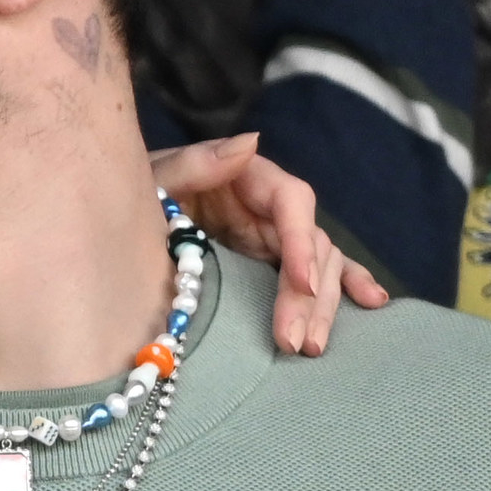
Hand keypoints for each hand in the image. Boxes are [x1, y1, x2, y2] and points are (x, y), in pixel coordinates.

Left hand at [150, 133, 389, 353]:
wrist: (119, 216)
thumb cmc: (138, 191)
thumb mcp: (156, 177)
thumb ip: (197, 163)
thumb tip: (250, 142)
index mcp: (247, 176)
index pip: (292, 203)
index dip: (301, 243)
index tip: (302, 284)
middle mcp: (270, 205)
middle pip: (310, 244)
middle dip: (308, 295)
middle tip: (294, 343)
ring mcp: (274, 234)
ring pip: (319, 267)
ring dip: (322, 307)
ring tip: (312, 347)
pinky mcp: (272, 260)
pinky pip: (318, 273)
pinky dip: (345, 287)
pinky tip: (371, 305)